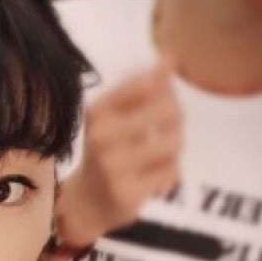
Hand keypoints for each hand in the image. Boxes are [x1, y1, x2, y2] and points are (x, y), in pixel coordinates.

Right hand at [47, 57, 181, 260]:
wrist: (85, 203)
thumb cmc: (105, 152)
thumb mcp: (114, 116)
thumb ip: (143, 86)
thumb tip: (170, 57)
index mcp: (96, 111)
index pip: (147, 83)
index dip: (165, 91)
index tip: (158, 103)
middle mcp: (100, 136)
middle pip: (169, 112)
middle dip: (176, 121)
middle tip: (166, 132)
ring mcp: (113, 166)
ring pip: (174, 143)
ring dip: (174, 149)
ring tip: (159, 156)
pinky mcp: (127, 192)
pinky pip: (172, 173)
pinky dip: (169, 174)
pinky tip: (151, 178)